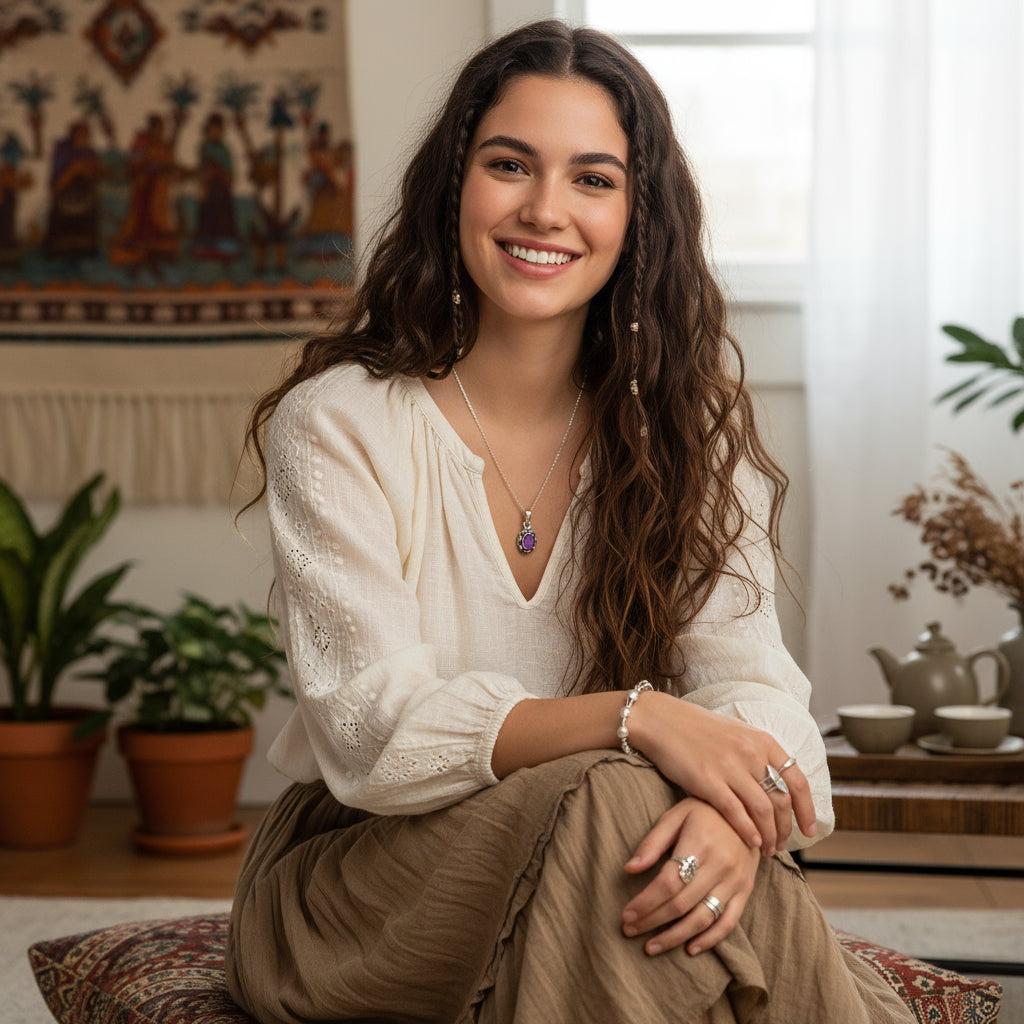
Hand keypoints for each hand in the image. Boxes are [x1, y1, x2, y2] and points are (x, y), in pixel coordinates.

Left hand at [621, 797, 759, 955]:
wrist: (748, 809)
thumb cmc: (704, 811)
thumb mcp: (675, 816)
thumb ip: (652, 842)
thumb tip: (629, 869)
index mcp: (699, 843)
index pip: (668, 883)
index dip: (646, 902)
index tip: (626, 914)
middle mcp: (720, 865)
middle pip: (682, 903)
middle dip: (652, 921)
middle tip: (630, 930)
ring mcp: (735, 880)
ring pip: (703, 918)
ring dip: (675, 937)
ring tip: (652, 946)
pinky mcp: (746, 890)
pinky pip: (728, 921)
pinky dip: (710, 939)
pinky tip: (690, 948)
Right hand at [630, 693, 815, 852]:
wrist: (662, 721)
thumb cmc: (698, 730)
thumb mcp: (737, 734)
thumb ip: (757, 755)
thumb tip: (776, 784)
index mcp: (762, 740)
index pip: (797, 780)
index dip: (807, 809)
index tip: (810, 830)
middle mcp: (751, 752)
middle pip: (781, 801)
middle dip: (786, 829)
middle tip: (782, 845)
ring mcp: (730, 766)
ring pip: (762, 810)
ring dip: (769, 835)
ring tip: (767, 849)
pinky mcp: (708, 780)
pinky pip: (736, 812)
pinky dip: (748, 831)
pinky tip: (751, 842)